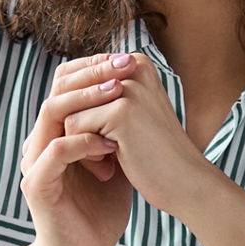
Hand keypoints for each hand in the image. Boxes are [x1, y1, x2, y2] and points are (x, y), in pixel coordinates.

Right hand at [17, 53, 138, 245]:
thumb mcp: (115, 158)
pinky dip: (84, 143)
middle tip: (124, 66)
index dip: (95, 67)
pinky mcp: (37, 184)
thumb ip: (119, 127)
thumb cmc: (99, 209)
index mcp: (56, 130)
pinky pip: (56, 151)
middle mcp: (40, 140)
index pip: (67, 83)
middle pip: (57, 89)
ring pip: (51, 113)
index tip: (128, 59)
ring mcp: (35, 161)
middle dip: (93, 73)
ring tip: (117, 95)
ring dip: (86, 100)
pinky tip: (111, 145)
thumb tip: (144, 93)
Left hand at [63, 54, 209, 215]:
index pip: (80, 80)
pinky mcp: (121, 111)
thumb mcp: (129, 113)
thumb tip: (59, 79)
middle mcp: (133, 67)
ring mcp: (128, 88)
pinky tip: (109, 166)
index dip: (83, 113)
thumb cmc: (155, 153)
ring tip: (107, 159)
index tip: (107, 137)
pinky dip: (85, 153)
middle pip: (72, 95)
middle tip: (101, 153)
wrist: (185, 183)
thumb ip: (101, 93)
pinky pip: (73, 128)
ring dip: (80, 142)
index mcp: (136, 62)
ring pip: (69, 111)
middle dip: (80, 127)